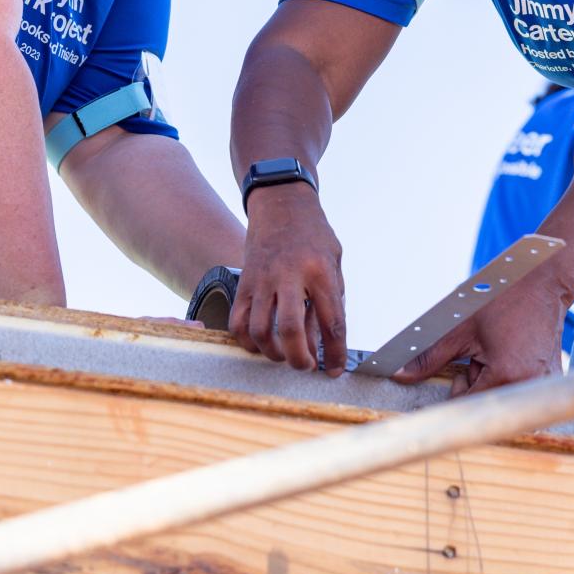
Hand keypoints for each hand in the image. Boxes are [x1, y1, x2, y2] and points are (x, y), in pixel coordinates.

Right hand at [228, 184, 347, 374]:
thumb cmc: (313, 235)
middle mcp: (289, 275)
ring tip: (284, 356)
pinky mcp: (243, 282)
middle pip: (291, 329)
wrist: (281, 203)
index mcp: (320, 271)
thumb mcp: (333, 263)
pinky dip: (247, 341)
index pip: (332, 321)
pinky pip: (238, 321)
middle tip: (305, 367)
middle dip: (299, 358)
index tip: (336, 370)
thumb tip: (322, 344)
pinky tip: (260, 344)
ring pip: (260, 330)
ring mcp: (262, 279)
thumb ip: (329, 302)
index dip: (335, 352)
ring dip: (272, 353)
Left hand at [392, 271, 567, 396]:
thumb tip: (401, 375)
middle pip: (485, 399)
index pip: (467, 404)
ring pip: (502, 393)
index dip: (455, 388)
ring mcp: (544, 383)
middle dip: (475, 380)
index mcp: (505, 375)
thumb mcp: (461, 328)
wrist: (543, 283)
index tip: (456, 372)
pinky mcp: (553, 378)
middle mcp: (528, 385)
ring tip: (499, 350)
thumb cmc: (503, 300)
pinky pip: (521, 387)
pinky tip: (514, 352)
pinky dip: (512, 374)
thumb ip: (430, 357)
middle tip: (479, 354)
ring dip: (493, 377)